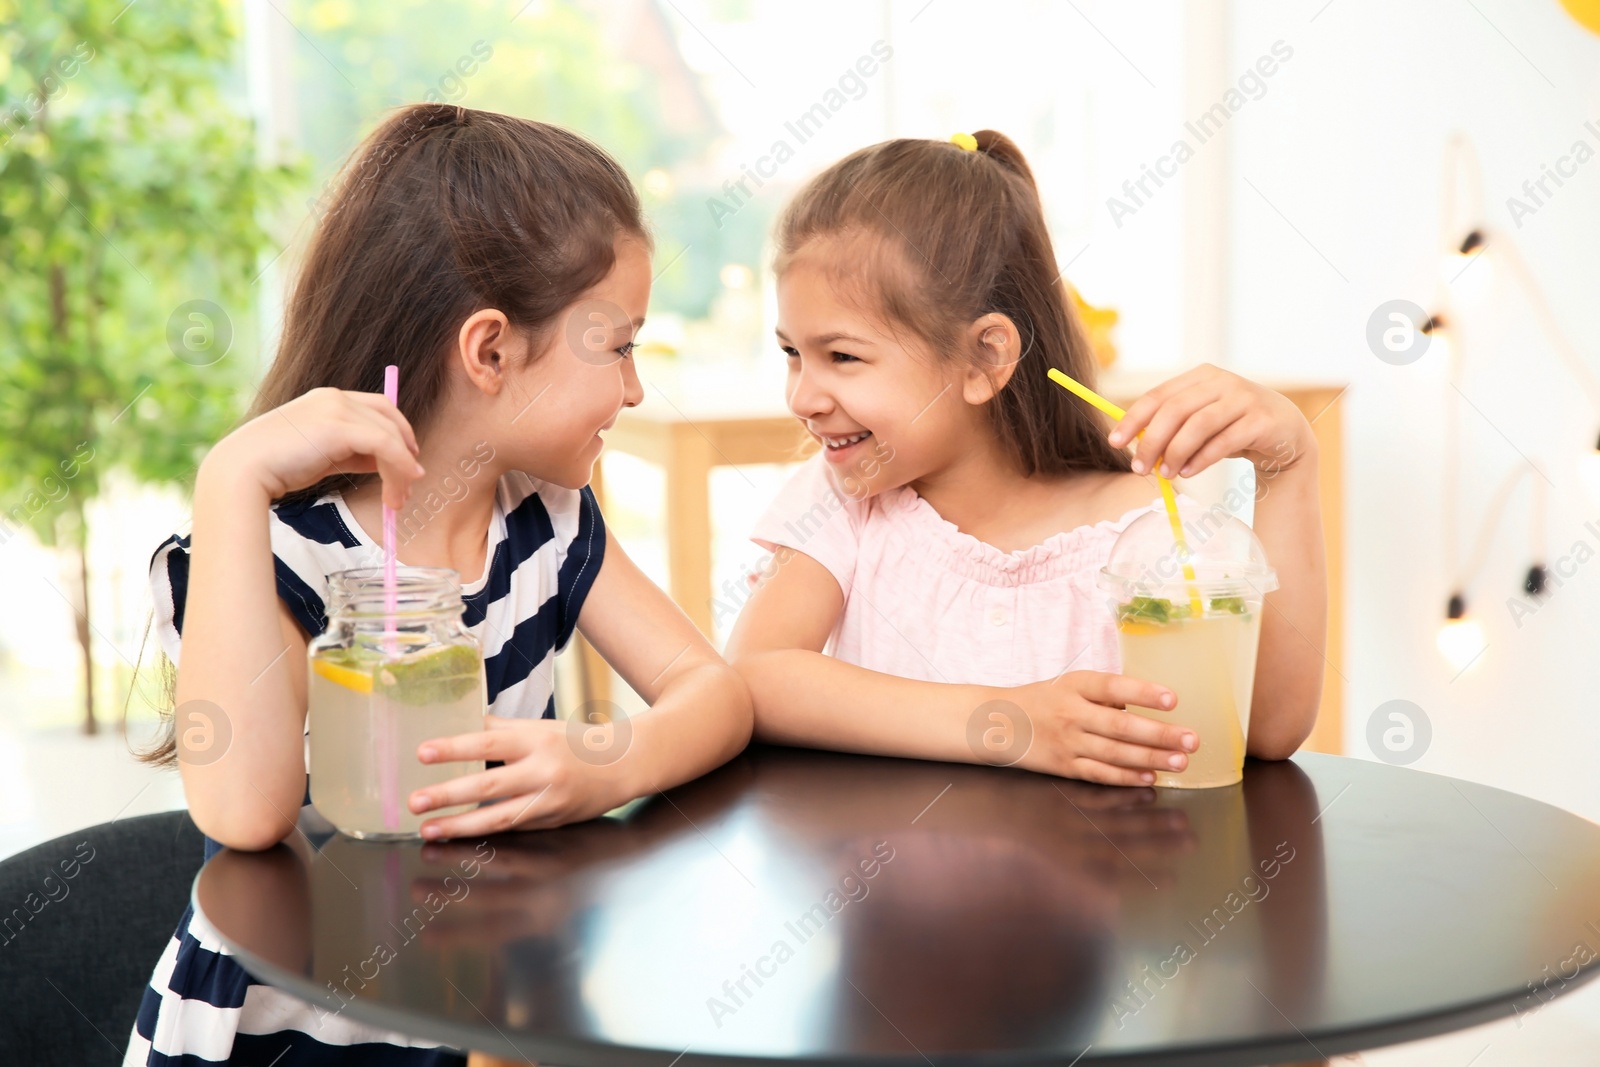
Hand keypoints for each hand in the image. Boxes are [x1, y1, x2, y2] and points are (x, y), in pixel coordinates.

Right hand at [204, 387, 422, 508]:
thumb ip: (350, 453)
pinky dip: (400, 467)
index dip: (398, 432)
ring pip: (390, 435)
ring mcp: (337, 408)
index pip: (377, 408)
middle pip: (389, 418)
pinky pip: (386, 445)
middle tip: (412, 480)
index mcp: (326, 399)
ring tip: (399, 499)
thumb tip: (382, 464)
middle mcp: (334, 398)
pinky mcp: (340, 426)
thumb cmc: (276, 467)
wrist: (243, 470)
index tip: (407, 460)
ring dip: (402, 469)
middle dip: (405, 450)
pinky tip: (400, 487)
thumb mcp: (320, 455)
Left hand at [408, 715, 628, 838]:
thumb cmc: (577, 743)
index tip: (422, 753)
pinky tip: (459, 836)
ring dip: (460, 826)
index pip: (489, 744)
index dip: (454, 749)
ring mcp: (548, 801)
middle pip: (488, 786)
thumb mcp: (541, 728)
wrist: (624, 766)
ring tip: (429, 829)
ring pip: (499, 818)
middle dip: (447, 796)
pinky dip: (484, 834)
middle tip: (414, 802)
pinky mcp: (551, 822)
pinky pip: (513, 829)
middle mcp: (543, 772)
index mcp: (537, 740)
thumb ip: (500, 731)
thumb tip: (458, 725)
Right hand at [1009, 672, 1197, 786]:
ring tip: (1180, 760)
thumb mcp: (1069, 684)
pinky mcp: (1064, 766)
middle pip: (1120, 726)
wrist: (997, 723)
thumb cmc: (1043, 699)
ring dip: (1151, 758)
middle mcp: (1071, 713)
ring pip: (1115, 753)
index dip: (1143, 693)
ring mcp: (1067, 742)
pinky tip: (1149, 777)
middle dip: (1159, 734)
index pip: (1113, 687)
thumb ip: (1105, 694)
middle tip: (1191, 739)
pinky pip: (1100, 773)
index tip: (1173, 699)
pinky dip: (1126, 777)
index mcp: (1074, 685)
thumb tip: (1143, 707)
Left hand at [1106, 363, 1311, 480]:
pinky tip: (1188, 472)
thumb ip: (1171, 427)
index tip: (1115, 442)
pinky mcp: (1262, 420)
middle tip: (1140, 468)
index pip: (1158, 395)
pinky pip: (1224, 441)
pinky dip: (1201, 459)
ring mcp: (1244, 399)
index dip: (1133, 419)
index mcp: (1201, 377)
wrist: (1285, 434)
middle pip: (1175, 410)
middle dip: (1151, 442)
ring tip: (1166, 474)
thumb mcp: (1200, 421)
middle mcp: (1222, 382)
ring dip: (1175, 453)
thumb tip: (1132, 445)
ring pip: (1198, 425)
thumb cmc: (1232, 428)